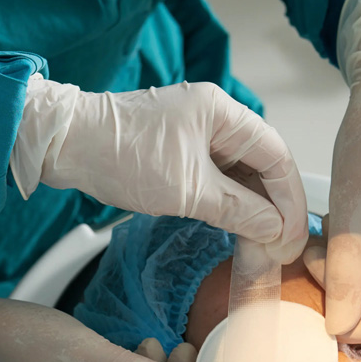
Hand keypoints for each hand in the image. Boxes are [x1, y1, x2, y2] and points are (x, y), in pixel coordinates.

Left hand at [11, 78, 307, 263]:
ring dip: (255, 210)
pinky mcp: (183, 152)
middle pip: (263, 166)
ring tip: (264, 245)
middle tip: (282, 248)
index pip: (276, 156)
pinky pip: (220, 180)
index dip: (290, 200)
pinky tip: (241, 228)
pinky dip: (233, 205)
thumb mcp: (187, 190)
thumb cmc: (120, 155)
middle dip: (276, 208)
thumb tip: (275, 229)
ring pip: (243, 176)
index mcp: (223, 113)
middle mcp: (216, 119)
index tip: (294, 236)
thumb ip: (238, 209)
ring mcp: (199, 134)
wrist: (67, 146)